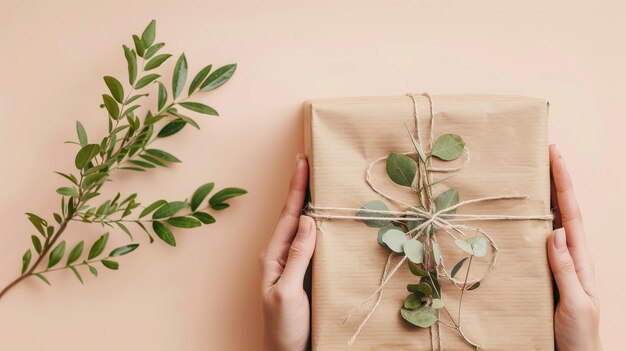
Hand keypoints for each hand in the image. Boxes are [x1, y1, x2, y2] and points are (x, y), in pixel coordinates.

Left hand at [259, 154, 315, 350]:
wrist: (285, 350)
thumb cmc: (283, 325)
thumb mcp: (289, 290)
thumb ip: (298, 256)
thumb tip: (308, 220)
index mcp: (273, 255)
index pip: (288, 214)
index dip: (296, 187)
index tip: (302, 162)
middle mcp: (279, 254)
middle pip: (291, 213)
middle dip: (299, 186)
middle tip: (307, 160)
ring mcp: (289, 261)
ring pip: (299, 224)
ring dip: (306, 200)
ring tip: (313, 179)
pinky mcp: (300, 270)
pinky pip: (308, 239)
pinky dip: (314, 221)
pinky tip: (320, 215)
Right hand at [548, 145, 601, 350]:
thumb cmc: (580, 335)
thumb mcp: (576, 303)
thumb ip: (565, 269)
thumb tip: (557, 231)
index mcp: (580, 258)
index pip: (572, 213)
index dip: (564, 183)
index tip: (555, 155)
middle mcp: (570, 255)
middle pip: (563, 209)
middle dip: (556, 180)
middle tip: (544, 153)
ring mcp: (558, 262)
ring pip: (551, 221)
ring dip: (544, 196)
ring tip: (533, 173)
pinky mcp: (545, 272)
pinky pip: (538, 241)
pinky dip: (532, 221)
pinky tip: (523, 214)